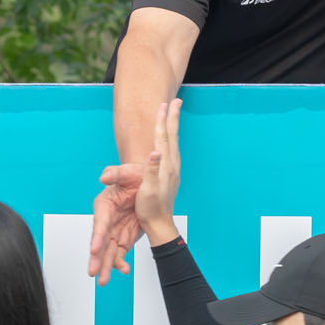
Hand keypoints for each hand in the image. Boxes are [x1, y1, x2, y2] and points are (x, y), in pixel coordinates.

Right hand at [87, 162, 144, 284]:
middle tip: (93, 272)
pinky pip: (120, 253)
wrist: (146, 183)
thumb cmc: (134, 176)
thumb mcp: (127, 172)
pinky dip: (120, 262)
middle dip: (96, 258)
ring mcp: (114, 231)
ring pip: (107, 251)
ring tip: (103, 281)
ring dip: (106, 266)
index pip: (99, 223)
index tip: (94, 249)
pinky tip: (124, 270)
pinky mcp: (123, 238)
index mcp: (104, 205)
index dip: (97, 236)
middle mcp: (106, 221)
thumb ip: (114, 173)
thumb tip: (104, 177)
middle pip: (100, 242)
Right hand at [134, 99, 183, 245]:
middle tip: (176, 101)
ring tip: (174, 113)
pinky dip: (172, 139)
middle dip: (172, 117)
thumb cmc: (150, 209)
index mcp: (164, 167)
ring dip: (173, 126)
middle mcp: (171, 166)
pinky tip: (171, 139)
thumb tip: (155, 152)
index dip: (162, 121)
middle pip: (171, 136)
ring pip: (173, 142)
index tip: (163, 105)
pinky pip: (173, 150)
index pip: (162, 138)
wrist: (160, 224)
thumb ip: (151, 170)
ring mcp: (173, 170)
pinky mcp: (171, 175)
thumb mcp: (148, 190)